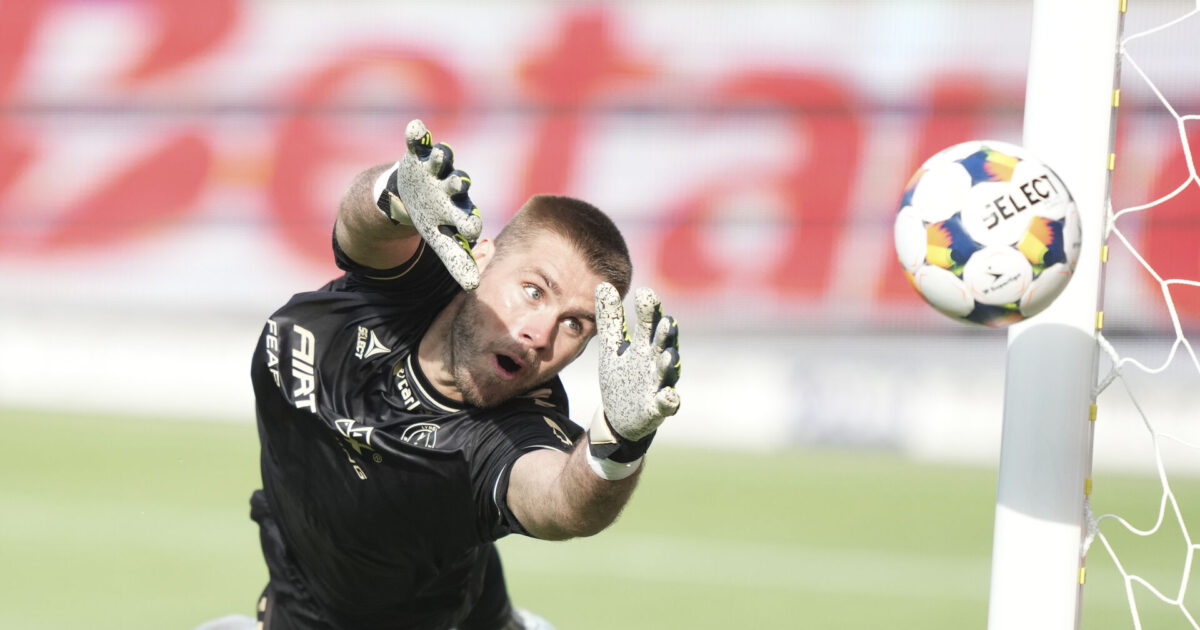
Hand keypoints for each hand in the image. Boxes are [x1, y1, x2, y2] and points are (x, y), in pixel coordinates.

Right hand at [376, 119, 482, 289]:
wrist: (412, 194)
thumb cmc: (434, 219)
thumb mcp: (442, 240)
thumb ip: (457, 260)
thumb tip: (473, 286)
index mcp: (459, 208)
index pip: (467, 215)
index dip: (467, 221)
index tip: (469, 228)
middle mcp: (451, 185)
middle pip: (457, 184)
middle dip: (457, 184)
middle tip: (459, 184)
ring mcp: (436, 168)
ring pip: (443, 160)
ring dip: (441, 157)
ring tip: (439, 154)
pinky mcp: (418, 154)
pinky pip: (417, 142)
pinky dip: (416, 135)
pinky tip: (414, 128)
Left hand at [591, 282, 680, 458]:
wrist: (621, 416)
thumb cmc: (621, 376)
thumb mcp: (612, 347)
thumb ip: (610, 319)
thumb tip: (603, 284)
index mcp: (644, 345)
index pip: (648, 324)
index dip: (648, 310)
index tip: (644, 293)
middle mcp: (656, 362)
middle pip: (661, 344)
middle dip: (664, 334)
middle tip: (666, 321)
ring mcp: (659, 384)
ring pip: (667, 373)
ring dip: (668, 364)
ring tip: (667, 355)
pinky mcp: (659, 408)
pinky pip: (667, 404)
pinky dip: (669, 401)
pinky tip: (668, 397)